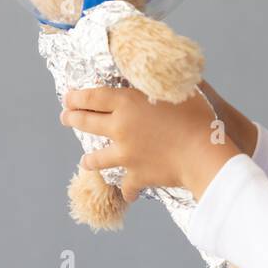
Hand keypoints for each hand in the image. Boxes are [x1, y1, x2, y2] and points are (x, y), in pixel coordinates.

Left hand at [60, 86, 241, 202]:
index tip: (68, 98)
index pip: (92, 97)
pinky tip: (128, 194)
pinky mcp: (137, 175)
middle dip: (72, 119)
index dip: (77, 97)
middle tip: (65, 117)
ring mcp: (125, 154)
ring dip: (90, 159)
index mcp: (127, 103)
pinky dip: (128, 190)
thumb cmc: (197, 117)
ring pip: (97, 158)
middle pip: (87, 122)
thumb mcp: (180, 90)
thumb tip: (163, 73)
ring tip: (86, 161)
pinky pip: (126, 186)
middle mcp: (120, 128)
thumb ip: (164, 83)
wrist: (203, 154)